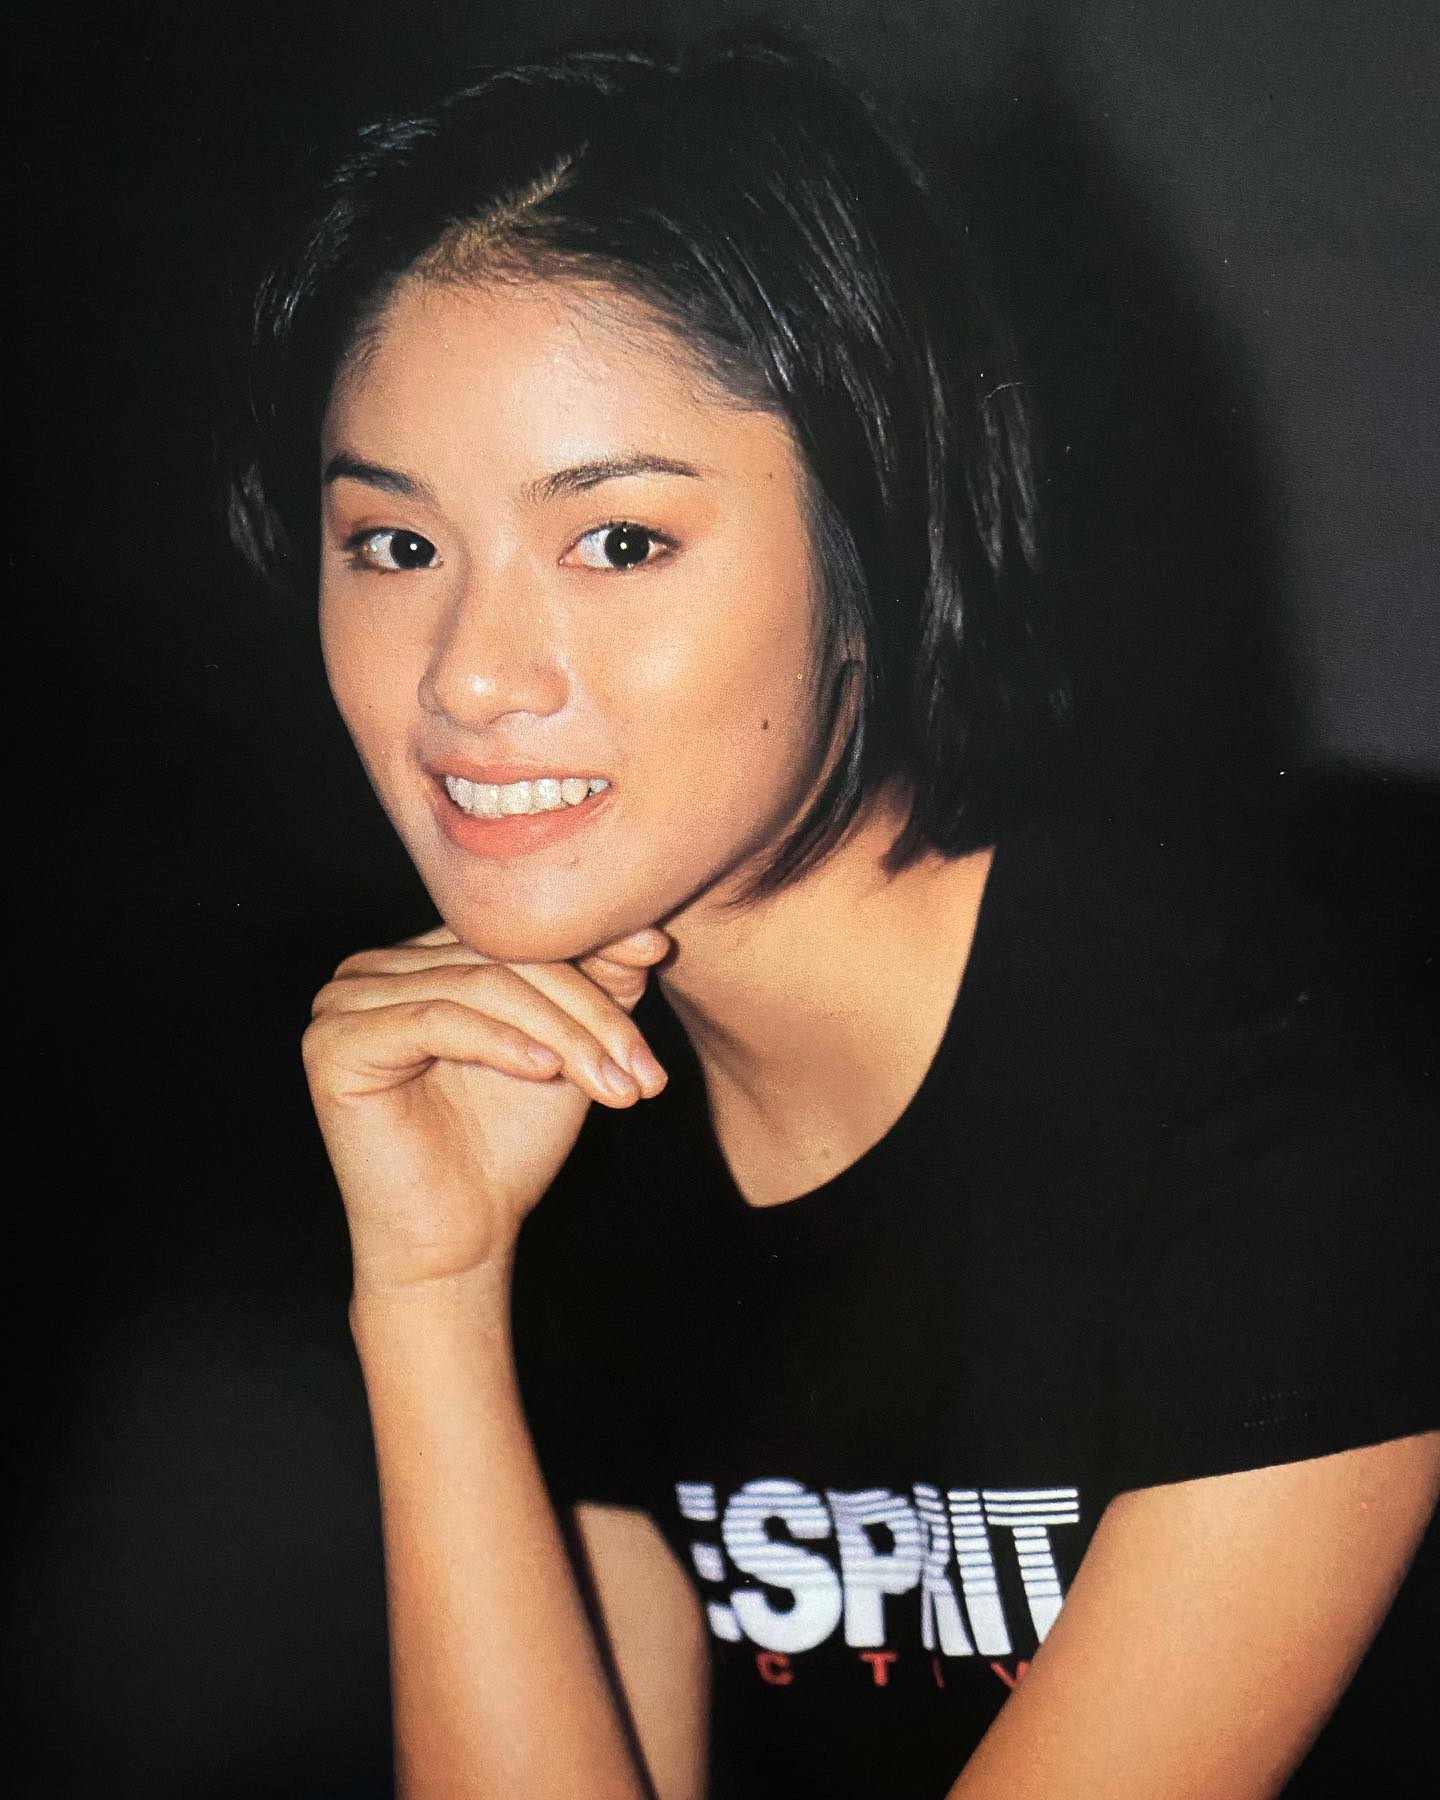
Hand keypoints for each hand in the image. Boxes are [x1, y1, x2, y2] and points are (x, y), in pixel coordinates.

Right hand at [302, 924, 670, 1296]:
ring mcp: (344, 1001)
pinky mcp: (333, 1042)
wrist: (459, 1237)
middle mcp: (373, 968)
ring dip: (561, 1034)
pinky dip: (500, 1043)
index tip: (658, 954)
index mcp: (419, 957)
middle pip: (501, 958)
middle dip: (585, 1009)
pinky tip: (546, 1072)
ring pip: (478, 986)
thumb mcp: (566, 1049)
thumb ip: (597, 985)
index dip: (591, 945)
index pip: (513, 932)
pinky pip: (436, 1021)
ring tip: (614, 1084)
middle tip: (643, 1067)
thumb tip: (648, 934)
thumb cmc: (507, 1145)